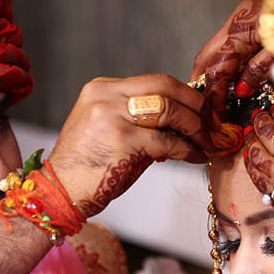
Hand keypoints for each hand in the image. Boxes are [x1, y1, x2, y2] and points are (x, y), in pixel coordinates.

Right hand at [48, 74, 212, 217]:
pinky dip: (187, 149)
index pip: (155, 81)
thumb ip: (144, 121)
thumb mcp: (113, 131)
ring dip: (195, 127)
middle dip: (196, 104)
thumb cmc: (89, 167)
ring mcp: (112, 115)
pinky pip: (166, 140)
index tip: (203, 110)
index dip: (185, 94)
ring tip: (207, 141)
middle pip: (165, 86)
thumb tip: (186, 122)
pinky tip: (195, 156)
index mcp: (103, 89)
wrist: (60, 192)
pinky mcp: (122, 139)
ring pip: (169, 109)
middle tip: (213, 123)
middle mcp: (106, 96)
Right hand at [190, 0, 273, 126]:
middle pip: (205, 60)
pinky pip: (225, 44)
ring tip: (215, 95)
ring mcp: (237, 21)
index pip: (217, 72)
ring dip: (211, 73)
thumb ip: (258, 70)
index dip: (215, 97)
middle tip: (206, 107)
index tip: (216, 116)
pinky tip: (231, 73)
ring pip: (213, 51)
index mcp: (238, 35)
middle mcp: (232, 27)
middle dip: (203, 85)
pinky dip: (222, 61)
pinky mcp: (246, 18)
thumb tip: (240, 90)